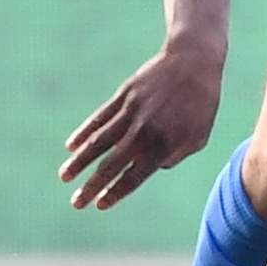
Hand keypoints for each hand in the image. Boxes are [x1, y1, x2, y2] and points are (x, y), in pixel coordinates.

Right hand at [58, 43, 224, 210]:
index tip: (100, 205)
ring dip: (80, 161)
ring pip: (99, 141)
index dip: (116, 192)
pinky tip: (70, 146)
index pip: (135, 176)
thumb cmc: (202, 102)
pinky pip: (100, 117)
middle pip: (112, 164)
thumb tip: (155, 168)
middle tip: (76, 203)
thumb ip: (177, 155)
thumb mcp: (199, 135)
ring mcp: (131, 111)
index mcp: (165, 144)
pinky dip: (84, 132)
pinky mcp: (124, 95)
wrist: (194, 60)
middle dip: (92, 186)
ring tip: (64, 177)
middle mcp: (144, 130)